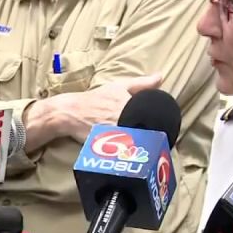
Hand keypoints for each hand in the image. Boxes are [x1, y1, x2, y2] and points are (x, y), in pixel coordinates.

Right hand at [28, 74, 162, 146]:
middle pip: (147, 133)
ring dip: (141, 146)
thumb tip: (161, 77)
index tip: (162, 127)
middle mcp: (123, 120)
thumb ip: (141, 83)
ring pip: (136, 144)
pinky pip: (123, 153)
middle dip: (151, 137)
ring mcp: (114, 135)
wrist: (71, 112)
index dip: (159, 124)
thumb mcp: (118, 86)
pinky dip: (127, 154)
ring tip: (144, 148)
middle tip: (155, 140)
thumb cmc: (96, 99)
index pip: (153, 118)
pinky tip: (130, 154)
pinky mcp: (106, 147)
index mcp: (129, 105)